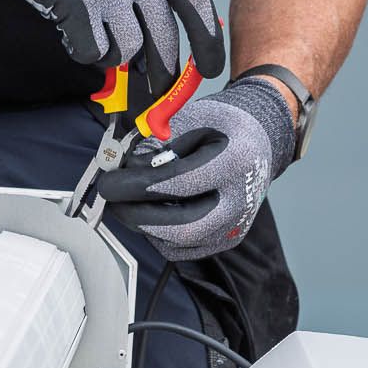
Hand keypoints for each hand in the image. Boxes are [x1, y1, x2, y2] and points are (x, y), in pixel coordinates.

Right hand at [0, 0, 223, 94]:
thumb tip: (154, 34)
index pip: (196, 5)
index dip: (208, 42)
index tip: (210, 69)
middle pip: (164, 40)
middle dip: (163, 75)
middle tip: (157, 91)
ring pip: (127, 51)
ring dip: (112, 56)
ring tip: (96, 41)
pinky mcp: (78, 6)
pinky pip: (92, 51)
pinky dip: (83, 50)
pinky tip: (70, 35)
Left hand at [94, 75, 295, 260]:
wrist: (258, 141)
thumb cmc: (222, 125)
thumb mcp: (191, 118)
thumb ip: (157, 143)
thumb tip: (123, 169)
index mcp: (234, 161)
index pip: (180, 184)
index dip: (138, 186)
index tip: (110, 182)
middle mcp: (240, 201)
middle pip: (182, 226)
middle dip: (137, 215)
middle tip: (111, 197)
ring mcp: (235, 226)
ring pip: (179, 243)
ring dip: (144, 225)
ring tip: (127, 202)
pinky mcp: (226, 240)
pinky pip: (183, 249)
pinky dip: (158, 234)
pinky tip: (150, 212)